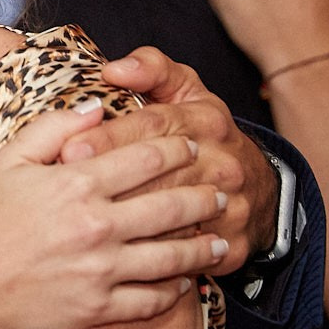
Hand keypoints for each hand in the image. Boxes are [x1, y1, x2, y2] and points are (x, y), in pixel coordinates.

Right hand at [0, 102, 227, 328]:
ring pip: (172, 257)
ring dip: (204, 247)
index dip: (176, 148)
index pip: (145, 159)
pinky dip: (175, 291)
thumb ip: (52, 128)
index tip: (193, 144)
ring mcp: (101, 270)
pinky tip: (185, 282)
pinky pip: (151, 300)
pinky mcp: (99, 307)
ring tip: (222, 241)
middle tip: (224, 190)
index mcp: (76, 184)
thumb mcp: (7, 161)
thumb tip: (96, 107)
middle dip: (204, 196)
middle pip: (171, 207)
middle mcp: (96, 226)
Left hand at [87, 46, 274, 270]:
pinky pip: (187, 256)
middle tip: (67, 192)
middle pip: (158, 175)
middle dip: (111, 184)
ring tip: (84, 230)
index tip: (71, 149)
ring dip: (127, 226)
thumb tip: (114, 69)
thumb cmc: (204, 132)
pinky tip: (116, 258)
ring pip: (170, 219)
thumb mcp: (186, 90)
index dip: (110, 137)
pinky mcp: (233, 244)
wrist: (260, 187)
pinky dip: (152, 258)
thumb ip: (151, 69)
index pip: (152, 126)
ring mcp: (229, 205)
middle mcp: (220, 162)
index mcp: (204, 120)